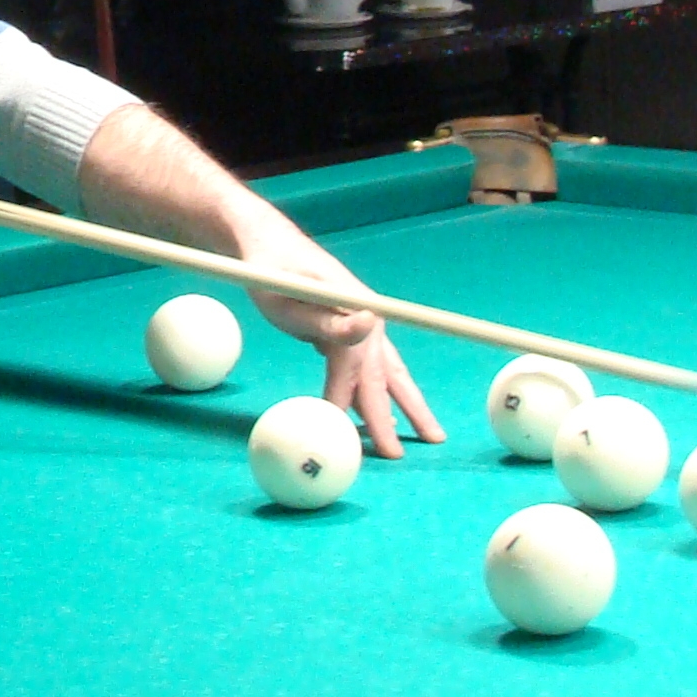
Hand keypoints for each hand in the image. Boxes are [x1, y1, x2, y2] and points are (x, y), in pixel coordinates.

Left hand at [238, 228, 446, 458]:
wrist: (266, 243)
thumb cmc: (270, 272)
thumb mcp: (288, 297)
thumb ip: (326, 319)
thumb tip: (368, 324)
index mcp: (355, 310)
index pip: (355, 370)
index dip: (355, 407)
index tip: (354, 441)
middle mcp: (367, 317)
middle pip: (384, 375)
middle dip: (400, 416)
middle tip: (414, 453)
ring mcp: (361, 323)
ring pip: (388, 372)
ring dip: (407, 405)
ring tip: (430, 435)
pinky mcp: (350, 328)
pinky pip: (369, 368)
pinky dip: (379, 392)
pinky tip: (387, 414)